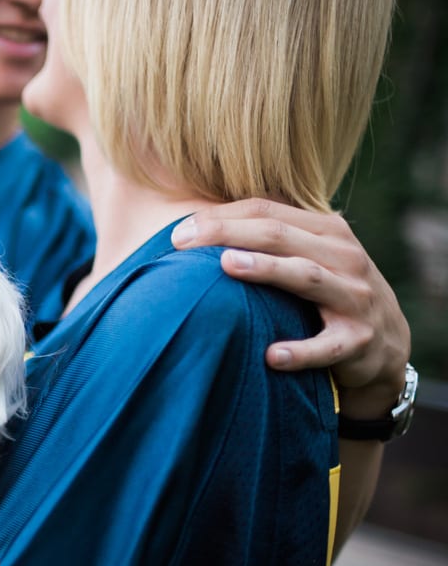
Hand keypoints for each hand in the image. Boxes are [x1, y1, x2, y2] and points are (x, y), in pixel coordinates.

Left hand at [172, 198, 409, 417]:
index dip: (221, 216)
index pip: (267, 210)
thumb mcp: (308, 256)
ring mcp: (354, 297)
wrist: (386, 344)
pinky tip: (272, 356)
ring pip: (306, 277)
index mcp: (326, 230)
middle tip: (184, 242)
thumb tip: (194, 227)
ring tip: (228, 266)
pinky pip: (327, 346)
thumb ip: (268, 239)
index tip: (178, 232)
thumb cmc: (328, 292)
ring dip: (267, 270)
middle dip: (229, 234)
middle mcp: (343, 257)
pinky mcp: (358, 340)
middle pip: (279, 235)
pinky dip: (301, 352)